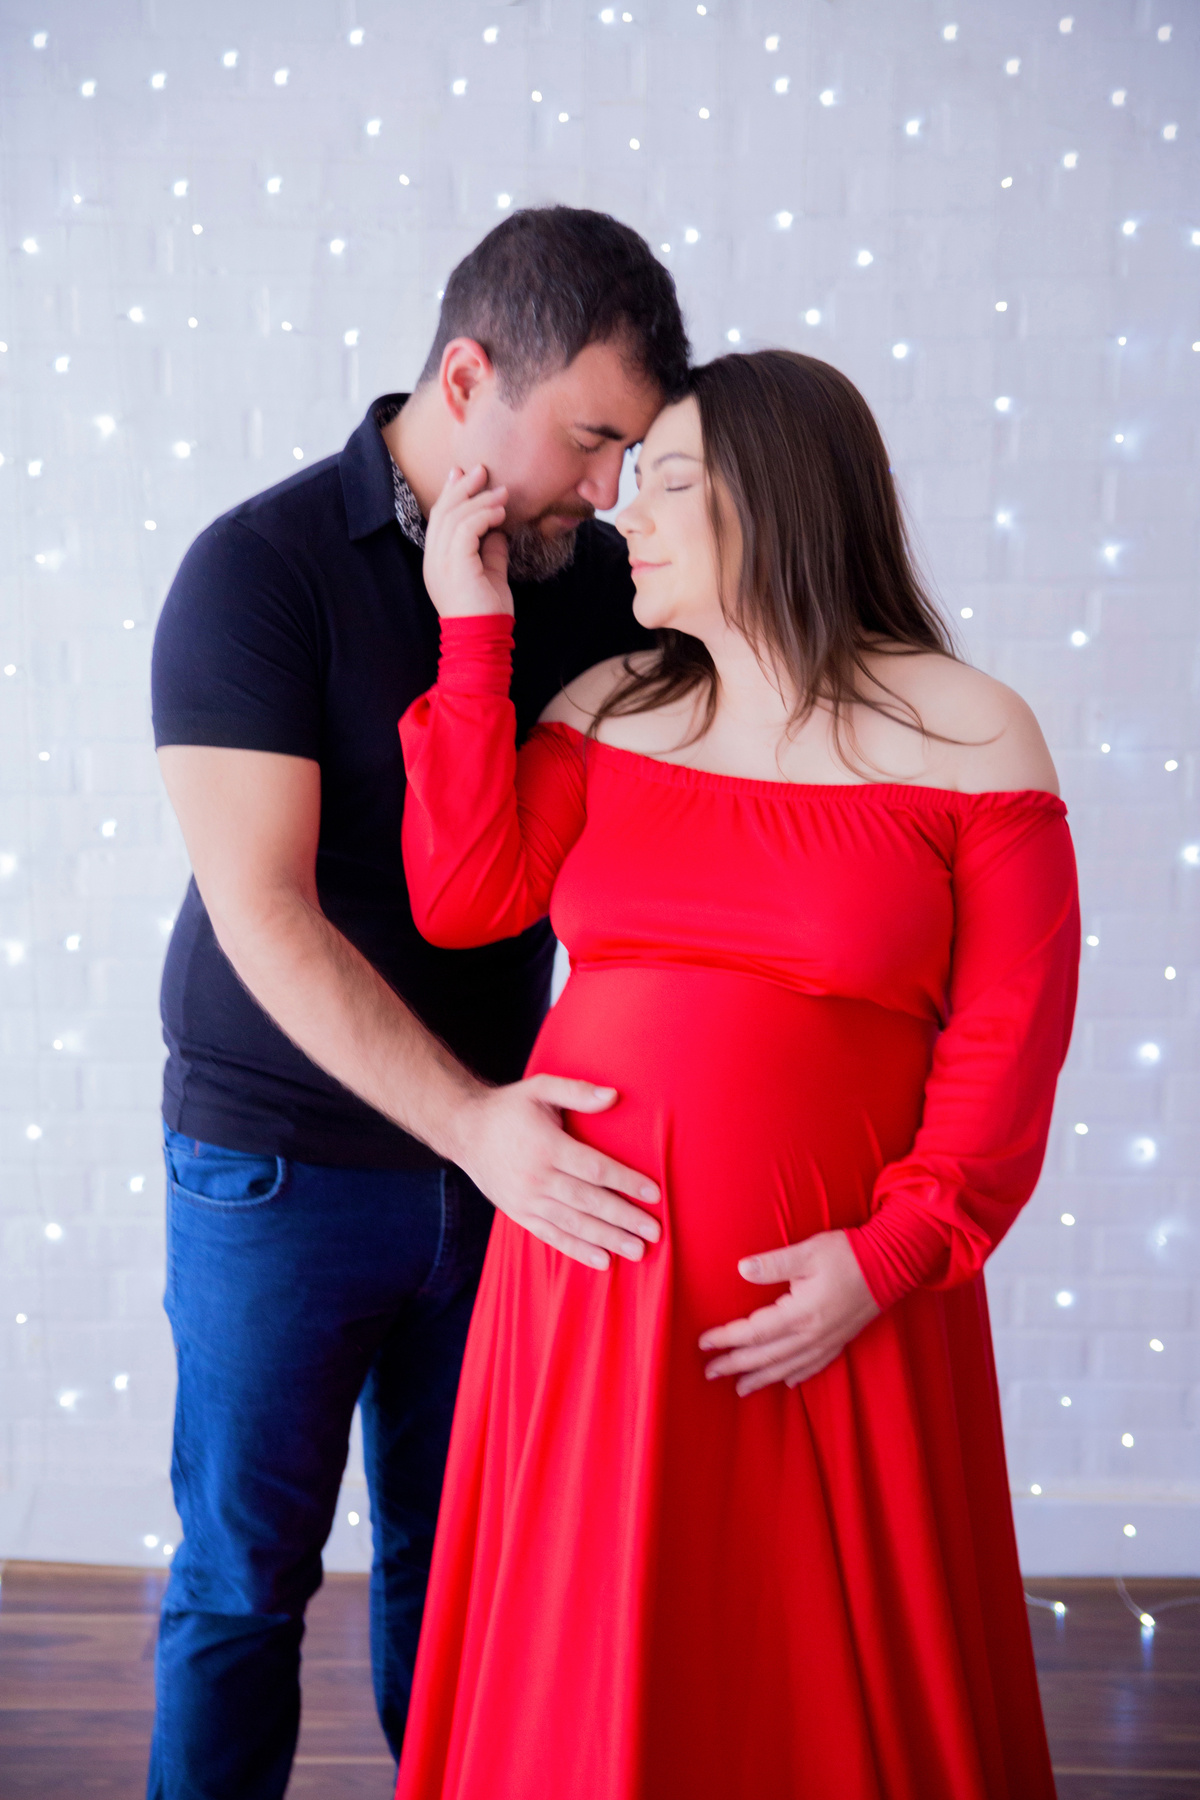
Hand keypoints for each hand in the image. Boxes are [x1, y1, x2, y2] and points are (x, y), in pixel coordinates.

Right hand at [423, 463, 513, 618]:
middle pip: (443, 511)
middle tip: (482, 470)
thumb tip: (498, 529)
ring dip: (480, 500)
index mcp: (438, 561)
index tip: (463, 473)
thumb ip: (490, 550)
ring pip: (454, 516)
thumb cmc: (488, 612)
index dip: (450, 493)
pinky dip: (484, 516)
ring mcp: (441, 562)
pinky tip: (500, 514)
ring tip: (503, 493)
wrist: (483, 639)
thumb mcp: (491, 573)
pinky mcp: (454, 565)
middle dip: (463, 487)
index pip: (439, 519)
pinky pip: (466, 529)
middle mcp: (434, 559)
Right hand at [448, 1074, 661, 1270]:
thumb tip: (613, 1096)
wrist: (464, 1131)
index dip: (626, 1182)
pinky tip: (602, 1260)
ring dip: (607, 1239)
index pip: (594, 1168)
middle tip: (655, 1233)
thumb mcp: (540, 1088)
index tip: (655, 1193)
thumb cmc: (509, 1108)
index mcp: (546, 1146)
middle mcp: (536, 1177)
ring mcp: (526, 1200)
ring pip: (573, 1224)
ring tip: (637, 1251)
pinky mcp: (519, 1214)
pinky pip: (552, 1236)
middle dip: (624, 1218)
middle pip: (588, 1202)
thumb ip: (577, 1091)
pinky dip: (577, 1250)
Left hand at [698, 1230, 880, 1395]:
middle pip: (766, 1356)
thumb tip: (742, 1269)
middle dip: (735, 1365)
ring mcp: (828, 1341)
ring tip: (740, 1388)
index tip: (703, 1343)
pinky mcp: (841, 1340)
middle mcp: (812, 1334)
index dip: (727, 1338)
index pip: (754, 1331)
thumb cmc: (848, 1254)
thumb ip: (774, 1263)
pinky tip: (786, 1382)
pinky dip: (796, 1375)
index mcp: (801, 1313)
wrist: (893, 1262)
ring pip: (788, 1367)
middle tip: (709, 1373)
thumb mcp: (808, 1252)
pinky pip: (814, 1365)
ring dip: (761, 1378)